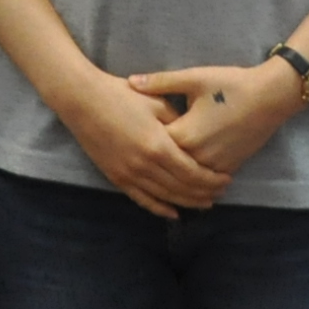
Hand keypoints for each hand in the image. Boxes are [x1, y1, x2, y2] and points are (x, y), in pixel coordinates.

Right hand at [51, 66, 229, 220]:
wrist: (83, 100)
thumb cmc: (121, 95)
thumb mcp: (156, 102)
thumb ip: (177, 122)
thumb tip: (193, 139)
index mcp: (158, 145)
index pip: (193, 172)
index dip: (211, 179)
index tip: (226, 179)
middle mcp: (144, 166)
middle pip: (182, 188)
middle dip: (204, 193)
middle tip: (221, 193)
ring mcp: (128, 174)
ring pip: (165, 197)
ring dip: (187, 202)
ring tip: (204, 204)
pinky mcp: (116, 178)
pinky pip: (142, 199)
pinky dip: (159, 209)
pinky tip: (173, 213)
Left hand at [138, 61, 308, 187]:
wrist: (270, 96)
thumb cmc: (231, 84)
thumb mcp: (194, 78)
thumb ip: (161, 82)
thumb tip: (131, 81)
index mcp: (185, 134)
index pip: (154, 145)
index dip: (141, 141)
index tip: (127, 137)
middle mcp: (198, 155)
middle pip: (168, 168)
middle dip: (153, 166)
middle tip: (134, 164)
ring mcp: (214, 165)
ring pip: (187, 180)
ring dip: (173, 181)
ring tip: (155, 178)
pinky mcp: (228, 167)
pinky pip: (205, 180)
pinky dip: (194, 182)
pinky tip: (185, 182)